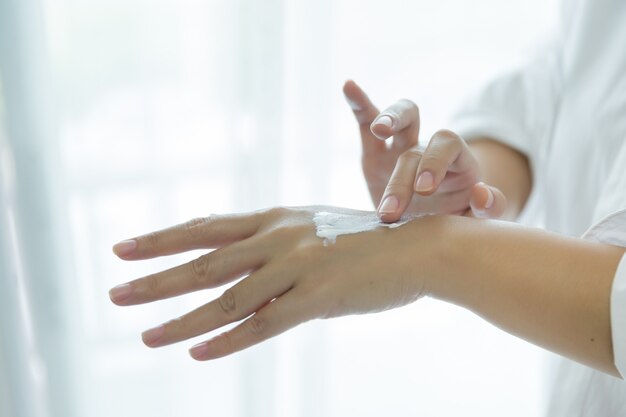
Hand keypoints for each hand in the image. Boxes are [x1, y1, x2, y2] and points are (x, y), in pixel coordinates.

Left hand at [109, 206, 429, 359]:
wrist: (422, 247)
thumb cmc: (369, 240)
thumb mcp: (316, 231)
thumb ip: (279, 250)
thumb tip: (247, 277)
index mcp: (277, 218)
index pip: (207, 228)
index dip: (164, 238)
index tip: (125, 248)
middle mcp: (280, 237)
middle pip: (205, 261)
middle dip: (156, 279)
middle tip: (115, 292)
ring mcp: (297, 266)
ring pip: (226, 297)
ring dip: (181, 319)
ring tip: (145, 336)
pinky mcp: (318, 297)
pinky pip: (264, 323)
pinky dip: (228, 340)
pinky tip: (197, 352)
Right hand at [343, 80, 506, 222]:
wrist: (427, 227)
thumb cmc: (454, 221)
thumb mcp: (476, 221)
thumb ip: (489, 208)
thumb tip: (480, 192)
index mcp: (456, 162)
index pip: (449, 146)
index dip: (436, 162)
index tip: (423, 190)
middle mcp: (429, 149)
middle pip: (422, 139)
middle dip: (407, 164)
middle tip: (396, 195)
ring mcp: (401, 147)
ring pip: (400, 118)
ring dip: (389, 117)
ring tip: (379, 130)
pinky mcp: (375, 152)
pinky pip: (366, 121)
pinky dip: (358, 103)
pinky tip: (349, 86)